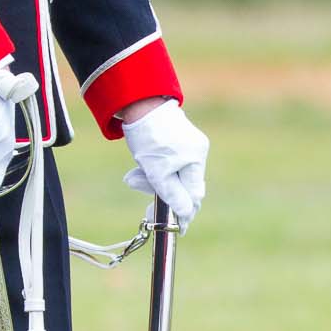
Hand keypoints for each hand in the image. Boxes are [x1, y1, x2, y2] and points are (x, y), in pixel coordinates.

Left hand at [121, 100, 207, 230]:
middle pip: (185, 185)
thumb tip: (186, 214)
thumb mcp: (156, 170)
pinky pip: (169, 162)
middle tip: (149, 211)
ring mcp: (188, 143)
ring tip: (134, 177)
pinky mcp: (177, 138)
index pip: (194, 195)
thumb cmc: (147, 135)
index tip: (178, 228)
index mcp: (196, 159)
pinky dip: (157, 169)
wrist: (138, 102)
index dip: (185, 212)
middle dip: (166, 196)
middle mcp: (196, 151)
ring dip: (156, 181)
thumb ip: (171, 193)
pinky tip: (142, 165)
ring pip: (174, 174)